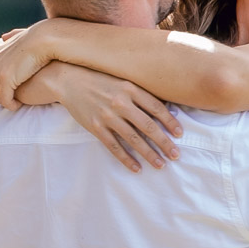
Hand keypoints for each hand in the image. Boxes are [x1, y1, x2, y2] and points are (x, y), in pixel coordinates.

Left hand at [0, 22, 55, 108]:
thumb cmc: (37, 40)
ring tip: (12, 101)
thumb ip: (10, 37)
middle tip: (5, 97)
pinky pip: (4, 101)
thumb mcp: (18, 37)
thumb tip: (5, 37)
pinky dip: (11, 105)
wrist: (45, 39)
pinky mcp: (7, 78)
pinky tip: (20, 103)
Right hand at [38, 64, 182, 172]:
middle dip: (164, 143)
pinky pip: (114, 146)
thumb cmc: (101, 79)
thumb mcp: (123, 80)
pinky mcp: (95, 127)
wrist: (68, 79)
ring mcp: (107, 116)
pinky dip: (126, 159)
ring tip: (161, 165)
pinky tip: (136, 168)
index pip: (156, 108)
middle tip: (176, 155)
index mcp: (130, 88)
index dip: (170, 122)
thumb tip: (167, 109)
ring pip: (133, 139)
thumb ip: (141, 94)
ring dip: (149, 154)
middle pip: (148, 126)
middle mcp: (120, 102)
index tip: (180, 134)